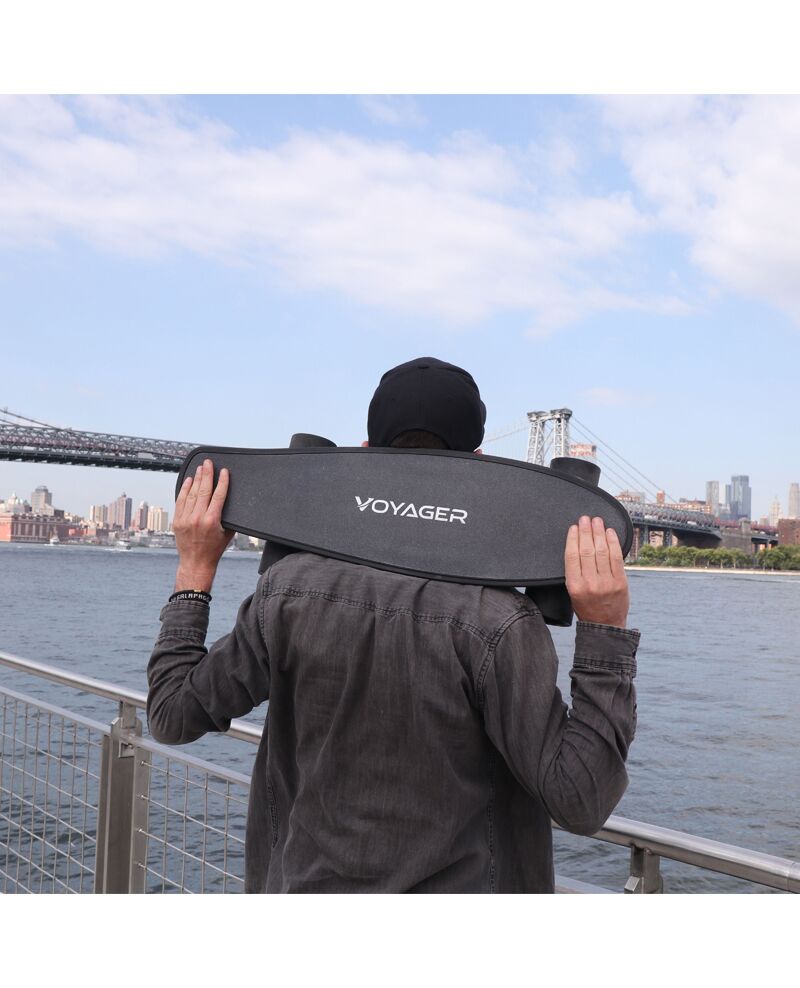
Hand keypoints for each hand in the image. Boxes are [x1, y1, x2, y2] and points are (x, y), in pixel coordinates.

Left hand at [173, 459, 233, 591]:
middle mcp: (198, 518)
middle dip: (207, 474)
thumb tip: (230, 502)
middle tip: (209, 463)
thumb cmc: (213, 549)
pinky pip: (181, 500)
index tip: (224, 471)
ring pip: (191, 493)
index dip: (222, 481)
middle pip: (204, 490)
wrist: (196, 563)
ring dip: (197, 479)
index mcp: (212, 521)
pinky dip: (185, 489)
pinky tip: (189, 481)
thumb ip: (229, 517)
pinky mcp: (177, 521)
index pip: (218, 495)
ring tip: (200, 468)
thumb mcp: (228, 534)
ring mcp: (186, 519)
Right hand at [564, 515, 628, 627]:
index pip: (572, 556)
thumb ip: (574, 572)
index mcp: (575, 586)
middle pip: (587, 551)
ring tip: (597, 521)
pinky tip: (610, 532)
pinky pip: (616, 557)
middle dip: (586, 531)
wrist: (605, 625)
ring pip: (602, 551)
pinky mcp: (620, 581)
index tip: (574, 527)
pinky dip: (613, 542)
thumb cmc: (587, 607)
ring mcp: (607, 582)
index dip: (573, 539)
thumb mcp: (572, 593)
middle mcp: (590, 583)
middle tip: (585, 519)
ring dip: (599, 533)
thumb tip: (577, 545)